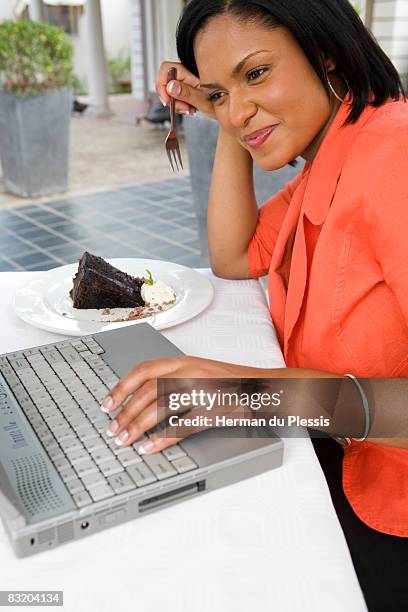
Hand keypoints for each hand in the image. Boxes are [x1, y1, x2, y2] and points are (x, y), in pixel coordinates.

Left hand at [100, 356, 260, 454]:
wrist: (261, 388)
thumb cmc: (229, 381)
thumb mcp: (199, 370)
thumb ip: (173, 377)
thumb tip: (140, 397)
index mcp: (183, 362)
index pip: (143, 370)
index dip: (121, 387)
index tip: (107, 404)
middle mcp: (189, 373)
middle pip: (147, 391)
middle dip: (125, 412)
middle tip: (112, 429)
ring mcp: (201, 391)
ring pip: (159, 408)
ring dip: (137, 426)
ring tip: (125, 441)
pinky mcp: (212, 411)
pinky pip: (181, 427)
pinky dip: (161, 439)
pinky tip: (149, 448)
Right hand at [156, 60, 215, 118]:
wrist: (227, 108)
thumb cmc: (220, 102)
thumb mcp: (203, 100)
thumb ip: (187, 93)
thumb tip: (170, 86)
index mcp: (189, 69)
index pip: (166, 69)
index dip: (162, 86)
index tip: (169, 102)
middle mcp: (186, 71)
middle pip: (165, 81)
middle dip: (171, 98)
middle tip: (184, 109)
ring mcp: (185, 79)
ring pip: (169, 90)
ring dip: (176, 103)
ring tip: (190, 110)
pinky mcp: (185, 87)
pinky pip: (175, 95)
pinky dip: (179, 104)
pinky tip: (189, 108)